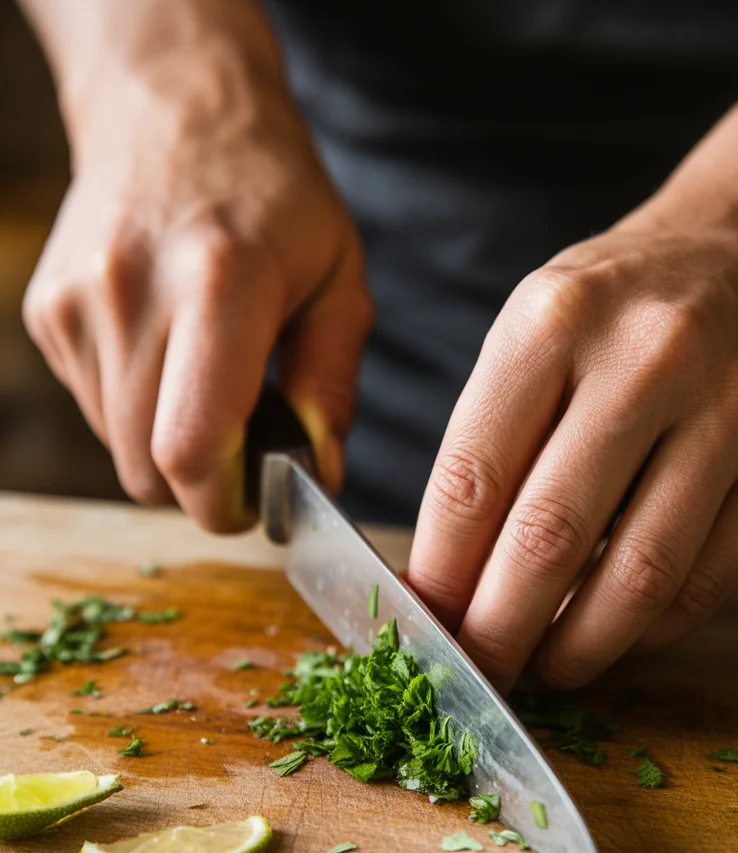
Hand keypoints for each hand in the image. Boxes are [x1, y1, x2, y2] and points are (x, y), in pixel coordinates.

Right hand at [22, 3, 369, 530]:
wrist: (174, 111)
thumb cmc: (273, 197)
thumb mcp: (338, 280)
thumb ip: (333, 385)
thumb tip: (317, 473)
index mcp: (219, 288)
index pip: (189, 449)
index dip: (222, 504)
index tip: (256, 504)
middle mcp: (132, 295)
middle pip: (146, 467)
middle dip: (200, 483)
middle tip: (244, 448)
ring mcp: (77, 303)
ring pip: (118, 446)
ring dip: (166, 444)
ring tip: (205, 379)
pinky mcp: (47, 311)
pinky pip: (94, 408)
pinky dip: (135, 407)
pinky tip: (166, 352)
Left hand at [409, 204, 737, 690]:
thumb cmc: (619, 315)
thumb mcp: (533, 338)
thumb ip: (488, 450)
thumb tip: (445, 583)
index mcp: (555, 322)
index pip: (474, 479)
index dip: (442, 574)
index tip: (429, 626)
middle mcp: (649, 358)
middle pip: (551, 536)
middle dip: (501, 629)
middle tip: (483, 668)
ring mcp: (734, 410)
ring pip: (640, 575)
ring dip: (580, 645)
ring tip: (548, 665)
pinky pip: (707, 581)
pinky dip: (650, 629)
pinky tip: (618, 632)